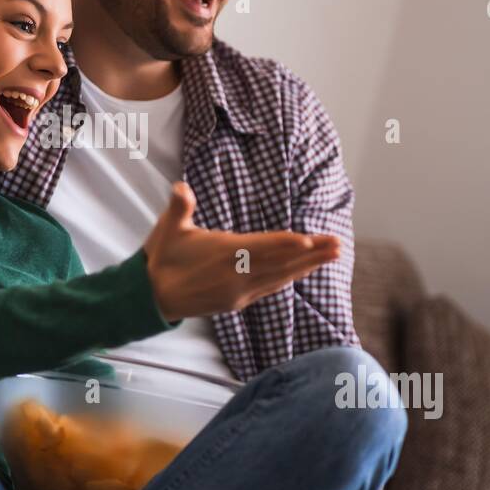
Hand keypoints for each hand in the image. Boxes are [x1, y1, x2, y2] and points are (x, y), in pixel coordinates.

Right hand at [142, 181, 340, 320]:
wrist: (152, 297)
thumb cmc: (163, 258)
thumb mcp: (168, 229)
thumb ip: (179, 207)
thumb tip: (181, 187)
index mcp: (223, 254)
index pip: (262, 247)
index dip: (288, 244)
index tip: (311, 241)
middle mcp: (236, 274)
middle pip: (280, 263)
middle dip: (311, 255)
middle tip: (338, 245)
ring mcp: (238, 291)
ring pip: (280, 277)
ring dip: (307, 267)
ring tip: (331, 256)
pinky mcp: (237, 301)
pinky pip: (269, 288)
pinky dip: (288, 279)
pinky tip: (302, 273)